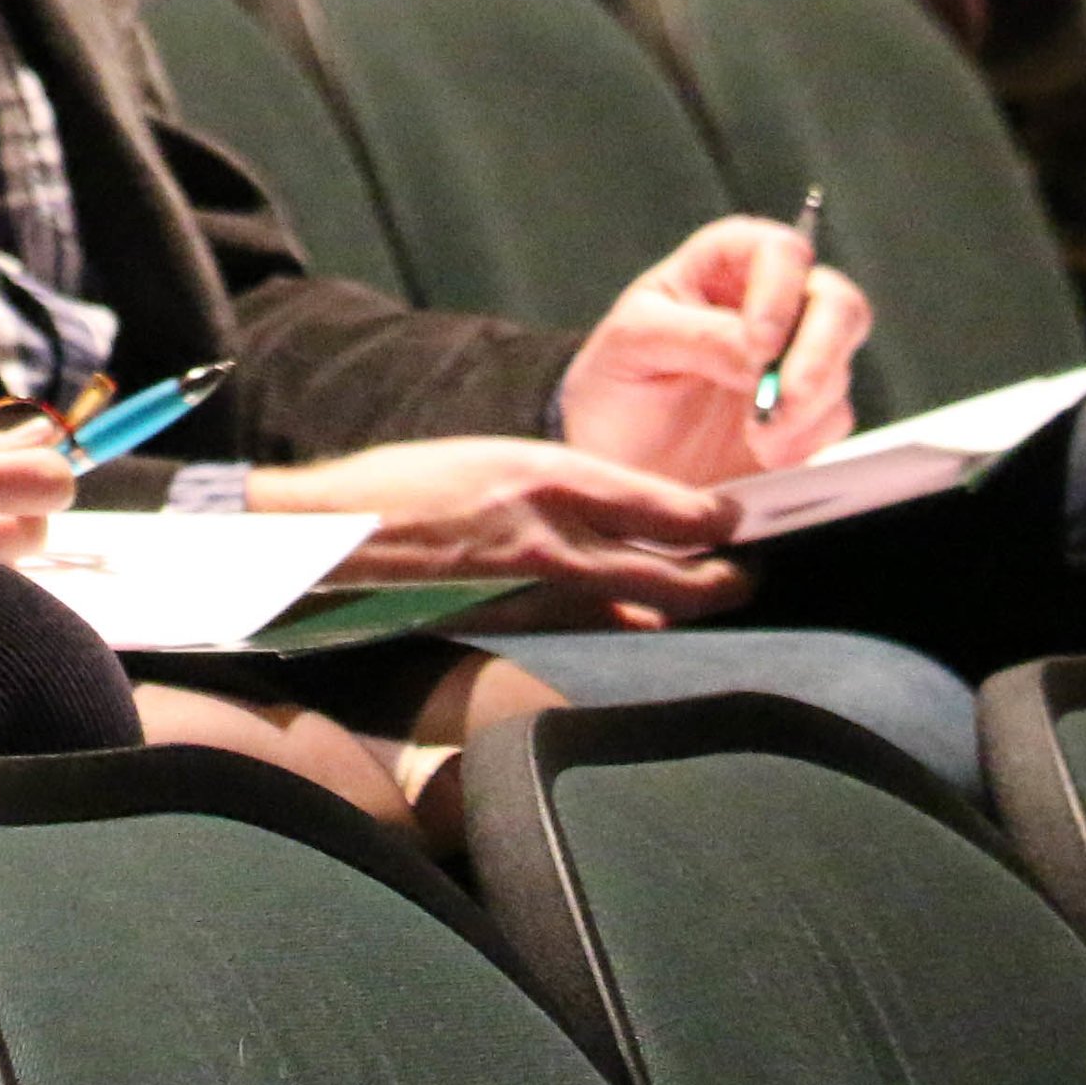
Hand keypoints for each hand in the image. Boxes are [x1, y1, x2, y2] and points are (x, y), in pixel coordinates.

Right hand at [248, 436, 746, 626]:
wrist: (336, 540)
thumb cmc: (408, 487)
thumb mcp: (496, 459)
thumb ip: (571, 488)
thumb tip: (645, 512)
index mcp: (551, 484)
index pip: (668, 512)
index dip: (719, 520)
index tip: (741, 519)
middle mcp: (556, 544)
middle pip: (676, 580)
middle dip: (724, 579)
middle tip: (749, 573)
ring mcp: (541, 594)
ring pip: (643, 606)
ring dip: (683, 598)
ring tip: (711, 585)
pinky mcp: (523, 625)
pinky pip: (597, 622)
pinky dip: (629, 614)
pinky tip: (640, 609)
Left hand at [554, 214, 868, 485]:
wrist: (619, 463)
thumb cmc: (616, 384)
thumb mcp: (632, 346)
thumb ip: (697, 338)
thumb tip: (760, 355)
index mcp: (721, 266)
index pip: (777, 250)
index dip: (780, 290)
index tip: (759, 344)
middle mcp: (769, 304)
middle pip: (835, 300)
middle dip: (821, 349)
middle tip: (788, 396)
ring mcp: (793, 360)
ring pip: (841, 361)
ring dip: (809, 402)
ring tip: (758, 436)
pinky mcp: (806, 414)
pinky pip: (834, 417)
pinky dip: (806, 437)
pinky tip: (764, 453)